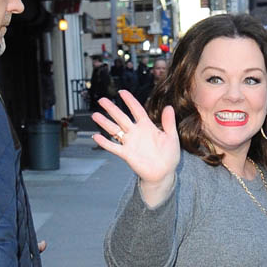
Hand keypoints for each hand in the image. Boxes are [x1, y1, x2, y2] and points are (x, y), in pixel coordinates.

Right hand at [92, 90, 178, 204]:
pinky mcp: (126, 154)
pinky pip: (114, 147)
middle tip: (102, 100)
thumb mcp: (172, 137)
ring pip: (115, 130)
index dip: (129, 100)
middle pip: (121, 117)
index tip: (122, 92)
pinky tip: (96, 136)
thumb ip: (169, 123)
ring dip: (105, 123)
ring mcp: (130, 143)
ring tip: (95, 115)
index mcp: (147, 126)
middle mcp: (136, 133)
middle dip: (111, 108)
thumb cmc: (169, 156)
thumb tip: (169, 107)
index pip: (136, 110)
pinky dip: (105, 143)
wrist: (164, 173)